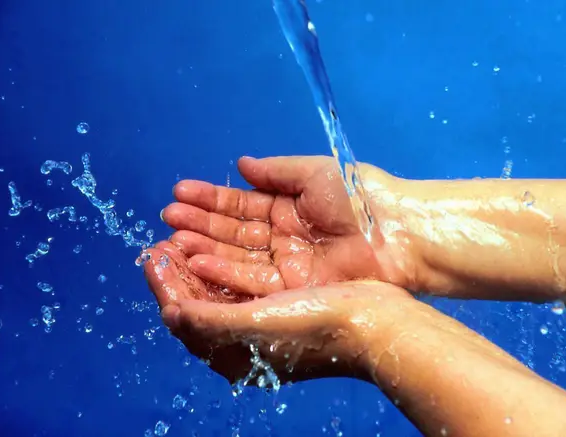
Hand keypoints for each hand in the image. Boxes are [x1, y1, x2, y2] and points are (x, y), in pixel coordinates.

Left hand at [143, 240, 411, 383]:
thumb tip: (170, 312)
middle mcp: (244, 339)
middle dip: (178, 270)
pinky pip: (238, 277)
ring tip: (182, 232)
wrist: (374, 321)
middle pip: (198, 300)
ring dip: (198, 257)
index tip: (152, 255)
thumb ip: (209, 320)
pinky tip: (215, 239)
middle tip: (162, 240)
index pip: (186, 318)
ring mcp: (263, 318)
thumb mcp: (256, 326)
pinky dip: (223, 258)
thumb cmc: (315, 327)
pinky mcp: (280, 300)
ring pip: (217, 285)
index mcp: (234, 354)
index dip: (165, 285)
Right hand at [161, 156, 418, 296]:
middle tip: (168, 218)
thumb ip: (276, 172)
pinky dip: (224, 271)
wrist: (397, 234)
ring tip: (173, 240)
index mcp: (287, 206)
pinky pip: (251, 281)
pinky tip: (197, 262)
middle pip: (233, 232)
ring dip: (204, 248)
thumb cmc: (359, 196)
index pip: (240, 203)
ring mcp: (285, 264)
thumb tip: (241, 165)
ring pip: (236, 257)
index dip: (210, 198)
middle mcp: (281, 236)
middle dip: (200, 224)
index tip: (179, 192)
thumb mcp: (314, 174)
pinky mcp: (291, 289)